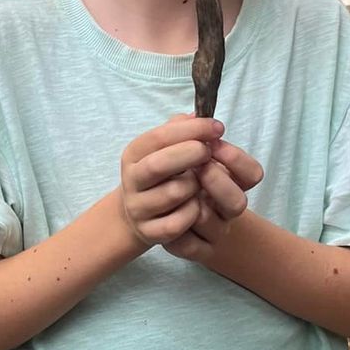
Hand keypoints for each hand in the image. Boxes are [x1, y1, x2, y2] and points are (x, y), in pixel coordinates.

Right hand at [119, 116, 222, 248]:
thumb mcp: (168, 148)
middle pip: (158, 165)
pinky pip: (178, 223)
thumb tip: (199, 116)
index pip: (159, 137)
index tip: (217, 127)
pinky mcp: (149, 233)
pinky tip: (197, 206)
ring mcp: (138, 209)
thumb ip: (182, 130)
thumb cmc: (165, 174)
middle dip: (191, 154)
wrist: (143, 214)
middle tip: (209, 152)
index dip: (192, 130)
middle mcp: (132, 180)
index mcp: (134, 153)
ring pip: (174, 194)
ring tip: (200, 183)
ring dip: (196, 186)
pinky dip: (193, 213)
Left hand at [164, 138, 262, 261]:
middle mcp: (228, 209)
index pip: (253, 174)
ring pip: (206, 220)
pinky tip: (163, 215)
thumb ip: (187, 132)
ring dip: (185, 199)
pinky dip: (173, 229)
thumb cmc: (178, 177)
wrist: (163, 217)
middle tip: (194, 167)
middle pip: (238, 203)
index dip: (235, 159)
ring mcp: (215, 233)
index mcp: (234, 182)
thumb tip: (191, 117)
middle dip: (215, 180)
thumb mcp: (182, 151)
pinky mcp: (196, 251)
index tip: (213, 142)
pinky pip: (187, 245)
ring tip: (171, 189)